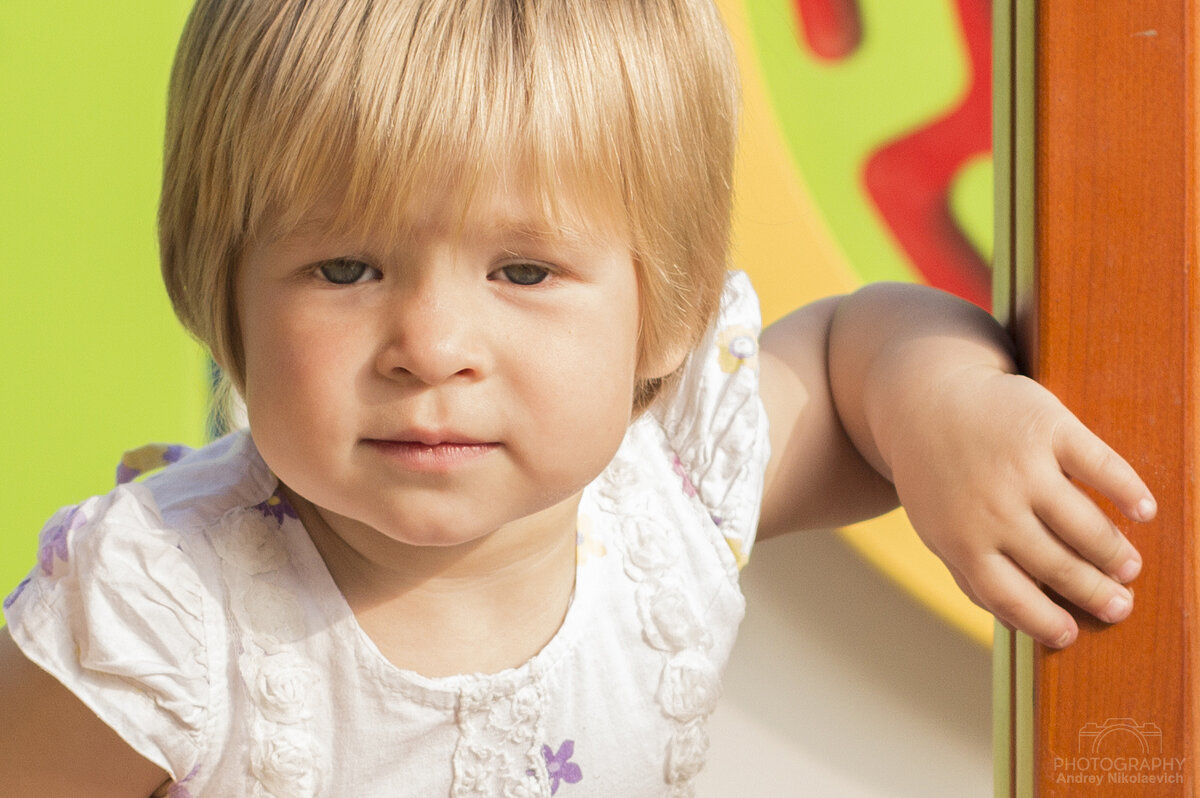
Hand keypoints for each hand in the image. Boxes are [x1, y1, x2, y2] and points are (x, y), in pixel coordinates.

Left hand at [886, 365, 1154, 648]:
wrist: (924, 399)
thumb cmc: (937, 474)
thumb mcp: (936, 527)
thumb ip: (968, 573)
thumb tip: (1017, 622)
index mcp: (962, 538)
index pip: (1010, 596)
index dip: (1044, 622)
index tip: (1071, 635)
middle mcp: (993, 507)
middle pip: (1057, 564)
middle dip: (1095, 592)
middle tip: (1121, 606)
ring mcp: (1022, 466)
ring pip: (1083, 524)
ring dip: (1114, 552)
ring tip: (1130, 567)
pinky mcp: (1046, 427)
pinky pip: (1099, 466)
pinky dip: (1128, 490)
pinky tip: (1144, 510)